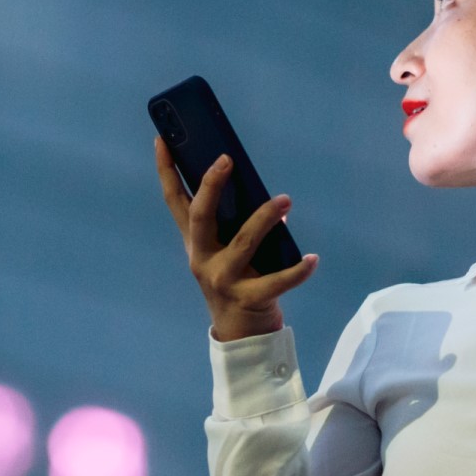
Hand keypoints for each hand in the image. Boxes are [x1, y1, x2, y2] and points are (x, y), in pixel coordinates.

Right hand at [154, 136, 316, 341]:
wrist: (240, 335)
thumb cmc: (236, 282)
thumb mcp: (227, 252)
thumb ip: (238, 226)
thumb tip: (272, 202)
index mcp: (195, 242)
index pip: (175, 201)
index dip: (166, 171)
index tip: (162, 140)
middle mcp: (203, 258)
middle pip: (200, 216)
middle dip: (211, 186)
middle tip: (227, 160)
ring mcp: (223, 279)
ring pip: (242, 242)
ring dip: (265, 218)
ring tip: (285, 200)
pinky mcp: (248, 298)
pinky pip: (276, 281)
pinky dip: (297, 271)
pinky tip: (312, 259)